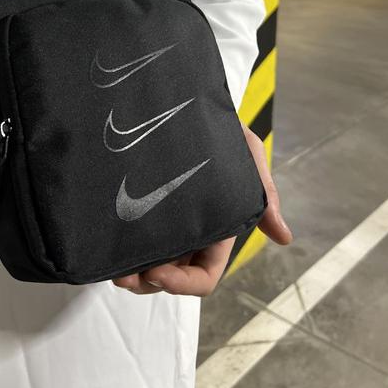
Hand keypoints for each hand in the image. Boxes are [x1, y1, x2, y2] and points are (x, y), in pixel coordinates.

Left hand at [112, 125, 292, 295]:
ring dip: (130, 272)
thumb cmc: (225, 130)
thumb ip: (264, 194)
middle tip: (123, 276)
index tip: (158, 272)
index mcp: (217, 230)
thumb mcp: (248, 155)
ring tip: (110, 267)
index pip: (203, 276)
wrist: (190, 104)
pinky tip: (102, 242)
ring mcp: (164, 220)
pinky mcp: (141, 206)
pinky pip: (129, 237)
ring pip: (146, 262)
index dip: (182, 284)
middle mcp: (189, 231)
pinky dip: (117, 247)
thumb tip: (285, 238)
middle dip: (147, 283)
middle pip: (169, 277)